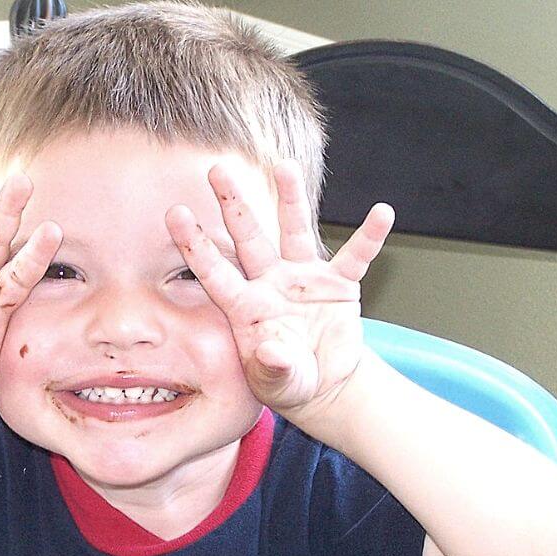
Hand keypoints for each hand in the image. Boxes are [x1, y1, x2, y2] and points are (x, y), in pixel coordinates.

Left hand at [165, 159, 393, 423]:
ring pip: (294, 232)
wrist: (322, 387)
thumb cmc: (286, 382)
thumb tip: (270, 350)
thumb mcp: (277, 383)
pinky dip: (370, 237)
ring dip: (290, 200)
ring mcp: (303, 279)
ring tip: (284, 167)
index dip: (194, 244)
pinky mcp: (339, 285)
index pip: (214, 272)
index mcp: (244, 307)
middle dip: (233, 204)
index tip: (174, 214)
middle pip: (248, 238)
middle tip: (216, 168)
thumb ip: (272, 367)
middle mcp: (269, 284)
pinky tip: (382, 213)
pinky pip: (357, 257)